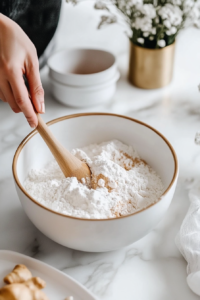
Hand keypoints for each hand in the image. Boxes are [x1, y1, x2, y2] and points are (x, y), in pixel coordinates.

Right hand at [0, 13, 44, 127]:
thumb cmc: (16, 40)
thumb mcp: (31, 60)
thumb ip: (36, 85)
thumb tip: (40, 105)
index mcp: (11, 71)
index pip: (22, 101)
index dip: (30, 115)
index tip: (35, 124)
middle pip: (14, 104)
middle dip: (26, 108)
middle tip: (36, 103)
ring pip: (7, 100)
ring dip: (18, 100)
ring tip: (25, 87)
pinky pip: (1, 94)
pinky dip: (11, 94)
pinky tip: (16, 84)